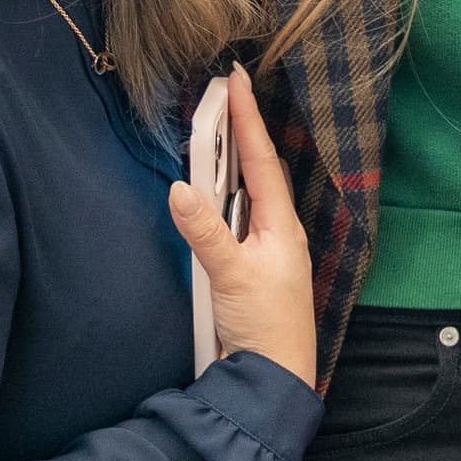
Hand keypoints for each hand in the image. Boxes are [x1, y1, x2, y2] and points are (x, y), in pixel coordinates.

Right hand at [171, 67, 315, 386]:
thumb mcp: (231, 276)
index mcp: (280, 225)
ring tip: (215, 128)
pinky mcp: (250, 271)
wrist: (274, 379)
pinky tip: (211, 194)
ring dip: (230, 163)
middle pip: (255, 172)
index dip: (247, 119)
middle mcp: (277, 232)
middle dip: (239, 132)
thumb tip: (180, 187)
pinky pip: (236, 219)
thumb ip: (205, 232)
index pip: (260, 160)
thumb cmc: (264, 328)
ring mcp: (265, 251)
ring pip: (246, 195)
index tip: (237, 80)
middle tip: (223, 94)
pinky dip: (223, 197)